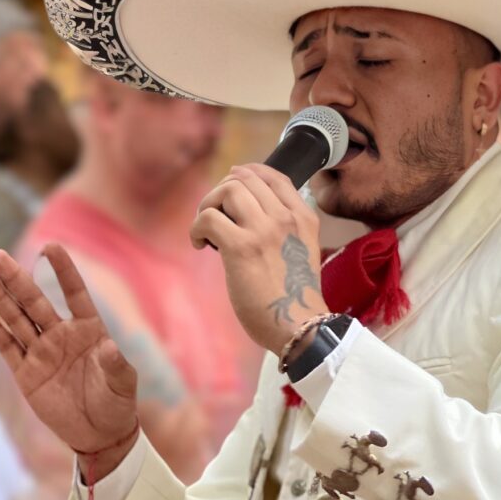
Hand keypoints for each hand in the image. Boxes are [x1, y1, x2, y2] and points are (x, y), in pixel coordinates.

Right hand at [0, 245, 138, 459]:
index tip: (51, 246)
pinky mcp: (26, 374)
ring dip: (0, 299)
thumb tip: (109, 348)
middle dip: (16, 280)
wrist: (100, 433)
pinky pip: (9, 348)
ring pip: (17, 320)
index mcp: (89, 330)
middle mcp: (62, 336)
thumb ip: (116, 365)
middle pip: (35, 302)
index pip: (75, 293)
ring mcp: (42, 353)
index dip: (63, 271)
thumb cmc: (117, 402)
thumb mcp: (122, 384)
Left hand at [190, 164, 327, 352]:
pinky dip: (197, 228)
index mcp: (304, 218)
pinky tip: (200, 245)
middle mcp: (286, 218)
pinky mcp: (242, 247)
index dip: (248, 173)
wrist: (299, 325)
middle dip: (222, 191)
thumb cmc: (295, 297)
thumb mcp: (303, 251)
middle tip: (214, 214)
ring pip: (228, 190)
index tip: (232, 184)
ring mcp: (265, 230)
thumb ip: (285, 229)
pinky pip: (208, 218)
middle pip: (246, 178)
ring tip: (206, 229)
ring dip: (208, 205)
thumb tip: (245, 216)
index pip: (275, 176)